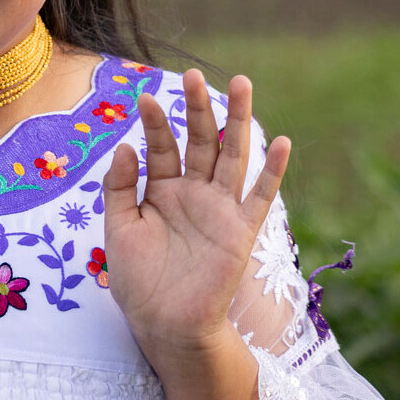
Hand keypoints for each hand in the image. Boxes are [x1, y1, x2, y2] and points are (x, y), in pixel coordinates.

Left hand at [100, 70, 290, 361]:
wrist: (163, 325)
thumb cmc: (138, 280)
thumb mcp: (118, 229)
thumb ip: (120, 188)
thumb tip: (126, 145)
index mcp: (161, 190)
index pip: (161, 147)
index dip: (155, 123)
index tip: (144, 97)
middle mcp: (193, 193)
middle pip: (200, 141)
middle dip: (199, 108)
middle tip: (195, 74)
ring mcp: (219, 210)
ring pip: (232, 156)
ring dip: (238, 121)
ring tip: (242, 83)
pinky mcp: (240, 232)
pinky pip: (260, 197)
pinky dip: (272, 171)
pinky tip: (281, 142)